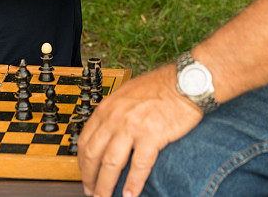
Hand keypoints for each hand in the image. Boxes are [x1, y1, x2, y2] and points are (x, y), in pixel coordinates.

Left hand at [78, 64, 202, 196]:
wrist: (185, 82)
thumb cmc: (160, 86)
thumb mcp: (127, 94)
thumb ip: (114, 112)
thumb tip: (106, 132)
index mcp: (107, 108)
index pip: (85, 140)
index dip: (82, 162)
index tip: (85, 173)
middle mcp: (115, 117)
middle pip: (93, 155)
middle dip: (89, 178)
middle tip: (91, 191)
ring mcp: (132, 127)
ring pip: (110, 164)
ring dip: (105, 186)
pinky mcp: (152, 136)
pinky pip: (138, 166)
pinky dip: (132, 184)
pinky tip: (130, 195)